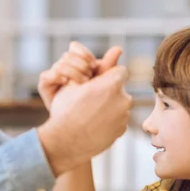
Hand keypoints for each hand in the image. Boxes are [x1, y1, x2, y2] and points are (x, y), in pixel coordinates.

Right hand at [37, 49, 131, 175]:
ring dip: (109, 107)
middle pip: (120, 89)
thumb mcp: (76, 84)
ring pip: (119, 105)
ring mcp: (124, 116)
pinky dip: (109, 121)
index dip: (108, 76)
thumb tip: (118, 48)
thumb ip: (102, 65)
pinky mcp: (122, 130)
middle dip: (109, 92)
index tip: (97, 83)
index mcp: (112, 84)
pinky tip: (93, 125)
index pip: (120, 71)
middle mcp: (123, 99)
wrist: (65, 142)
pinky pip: (118, 120)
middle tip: (90, 100)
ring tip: (90, 115)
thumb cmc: (67, 109)